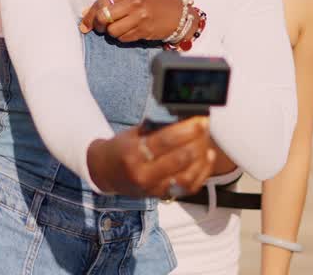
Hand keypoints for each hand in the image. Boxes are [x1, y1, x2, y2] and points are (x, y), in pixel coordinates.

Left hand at [78, 0, 185, 42]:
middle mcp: (134, 1)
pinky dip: (122, 37)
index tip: (84, 24)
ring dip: (112, 32)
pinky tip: (130, 31)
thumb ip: (113, 0)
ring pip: (112, 30)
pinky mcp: (144, 30)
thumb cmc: (154, 1)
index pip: (102, 1)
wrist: (179, 13)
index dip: (90, 14)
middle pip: (104, 16)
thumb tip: (86, 13)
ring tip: (119, 28)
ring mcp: (140, 16)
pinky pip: (123, 38)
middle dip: (98, 25)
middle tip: (100, 27)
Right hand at [86, 117, 215, 198]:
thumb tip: (183, 117)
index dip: (186, 130)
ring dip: (202, 156)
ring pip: (187, 175)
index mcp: (132, 154)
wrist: (105, 173)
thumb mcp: (132, 134)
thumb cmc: (119, 149)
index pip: (165, 141)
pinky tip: (207, 157)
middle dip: (197, 140)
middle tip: (205, 127)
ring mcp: (153, 188)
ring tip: (206, 141)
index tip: (200, 120)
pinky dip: (202, 172)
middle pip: (179, 158)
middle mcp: (143, 174)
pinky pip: (189, 187)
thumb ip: (156, 127)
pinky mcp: (162, 195)